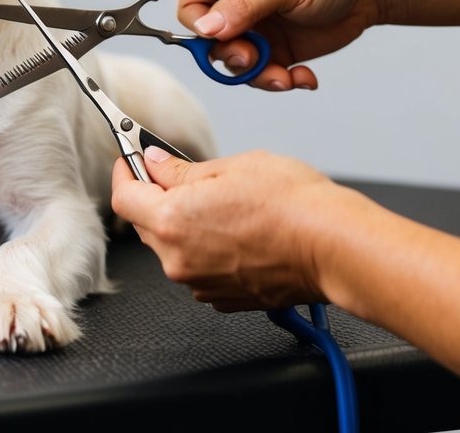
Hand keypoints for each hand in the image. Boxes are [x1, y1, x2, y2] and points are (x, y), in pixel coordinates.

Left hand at [111, 147, 338, 310]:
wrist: (335, 248)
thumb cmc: (292, 205)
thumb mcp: (231, 167)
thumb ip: (181, 170)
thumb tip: (155, 164)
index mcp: (170, 222)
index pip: (123, 196)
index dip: (125, 172)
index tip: (131, 160)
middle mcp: (178, 259)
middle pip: (145, 223)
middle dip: (155, 197)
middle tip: (177, 174)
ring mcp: (200, 283)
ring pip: (173, 247)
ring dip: (183, 225)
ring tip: (221, 204)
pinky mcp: (223, 298)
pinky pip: (199, 267)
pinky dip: (206, 248)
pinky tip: (236, 231)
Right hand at [179, 0, 379, 90]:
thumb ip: (243, 5)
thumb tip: (205, 28)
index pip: (190, 2)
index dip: (198, 24)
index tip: (216, 36)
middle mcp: (233, 1)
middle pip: (207, 40)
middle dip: (230, 55)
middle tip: (252, 59)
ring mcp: (252, 28)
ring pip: (232, 64)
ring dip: (257, 75)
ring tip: (284, 77)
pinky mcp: (273, 50)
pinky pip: (260, 75)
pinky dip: (280, 81)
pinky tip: (303, 77)